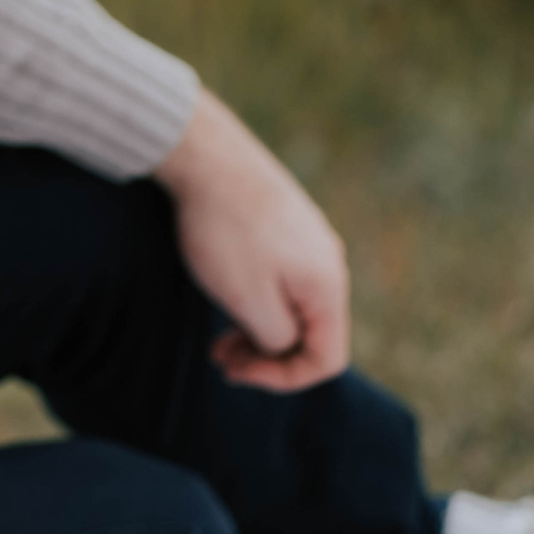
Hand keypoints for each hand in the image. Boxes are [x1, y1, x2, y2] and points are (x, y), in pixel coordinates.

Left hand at [154, 91, 350, 390]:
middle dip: (266, 354)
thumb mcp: (248, 301)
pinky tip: (223, 287)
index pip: (328, 359)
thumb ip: (277, 338)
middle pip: (310, 331)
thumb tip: (286, 347)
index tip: (236, 372)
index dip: (282, 378)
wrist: (204, 155)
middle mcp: (329, 260)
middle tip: (220, 358)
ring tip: (218, 333)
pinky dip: (254, 294)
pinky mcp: (283, 220)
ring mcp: (307, 236)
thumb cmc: (224, 232)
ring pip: (291, 302)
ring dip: (256, 325)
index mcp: (328, 285)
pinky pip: (279, 274)